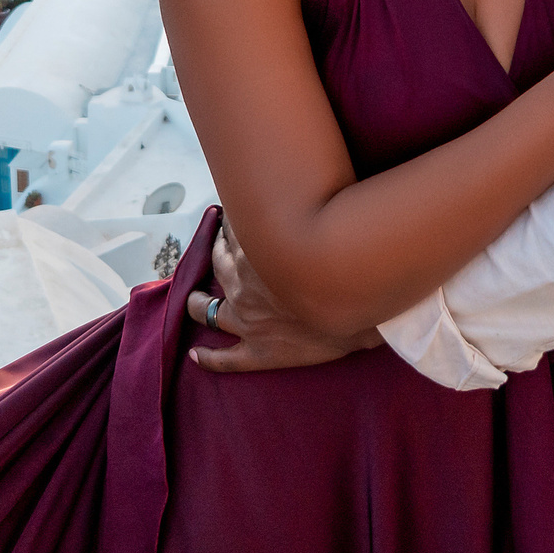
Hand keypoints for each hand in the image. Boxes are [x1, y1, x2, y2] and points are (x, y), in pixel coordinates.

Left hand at [187, 225, 383, 373]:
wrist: (360, 305)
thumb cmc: (344, 261)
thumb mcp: (315, 224)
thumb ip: (293, 212)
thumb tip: (288, 193)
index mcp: (253, 252)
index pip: (233, 230)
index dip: (234, 224)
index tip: (237, 218)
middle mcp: (242, 286)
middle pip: (216, 265)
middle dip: (214, 254)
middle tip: (216, 248)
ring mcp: (247, 322)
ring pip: (207, 311)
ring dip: (197, 303)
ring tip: (193, 299)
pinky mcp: (259, 352)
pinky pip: (224, 359)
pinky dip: (207, 358)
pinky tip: (194, 354)